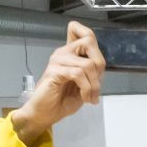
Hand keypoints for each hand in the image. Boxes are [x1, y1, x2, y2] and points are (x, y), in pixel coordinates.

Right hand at [11, 21, 104, 145]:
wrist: (46, 113)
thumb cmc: (64, 99)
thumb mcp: (85, 84)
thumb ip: (92, 71)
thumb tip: (100, 63)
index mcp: (70, 53)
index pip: (84, 33)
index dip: (93, 40)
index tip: (97, 66)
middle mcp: (63, 52)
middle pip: (89, 43)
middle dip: (99, 66)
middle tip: (97, 86)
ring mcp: (57, 60)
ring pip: (88, 64)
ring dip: (94, 85)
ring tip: (91, 97)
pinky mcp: (54, 71)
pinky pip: (78, 74)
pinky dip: (87, 88)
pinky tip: (85, 98)